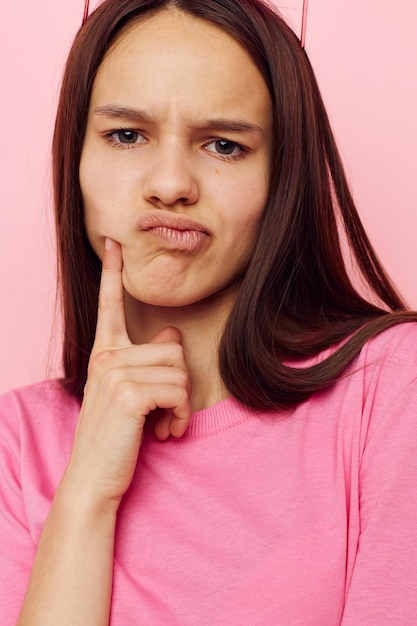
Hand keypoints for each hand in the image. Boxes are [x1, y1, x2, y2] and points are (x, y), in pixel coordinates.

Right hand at [65, 238, 191, 508]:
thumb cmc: (112, 437)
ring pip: (179, 371)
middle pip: (173, 349)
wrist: (93, 479)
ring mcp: (115, 373)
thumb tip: (172, 333)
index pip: (109, 306)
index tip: (112, 242)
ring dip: (181, 403)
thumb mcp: (127, 395)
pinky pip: (178, 392)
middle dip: (179, 385)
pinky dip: (181, 416)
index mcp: (104, 354)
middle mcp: (107, 357)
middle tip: (166, 412)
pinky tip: (167, 432)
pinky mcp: (129, 393)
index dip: (111, 273)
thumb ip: (146, 362)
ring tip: (165, 424)